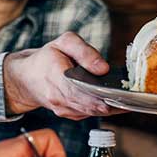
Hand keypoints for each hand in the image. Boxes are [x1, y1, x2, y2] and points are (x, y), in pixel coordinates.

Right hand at [3, 32, 119, 118]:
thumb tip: (103, 68)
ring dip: (108, 109)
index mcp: (54, 75)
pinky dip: (103, 109)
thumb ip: (84, 51)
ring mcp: (62, 108)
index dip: (94, 97)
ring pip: (89, 112)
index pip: (75, 90)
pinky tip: (117, 104)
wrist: (27, 78)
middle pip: (85, 105)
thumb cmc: (47, 58)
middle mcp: (57, 97)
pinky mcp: (68, 114)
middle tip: (129, 101)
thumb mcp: (64, 42)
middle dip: (108, 104)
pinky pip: (88, 114)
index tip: (111, 99)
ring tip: (128, 102)